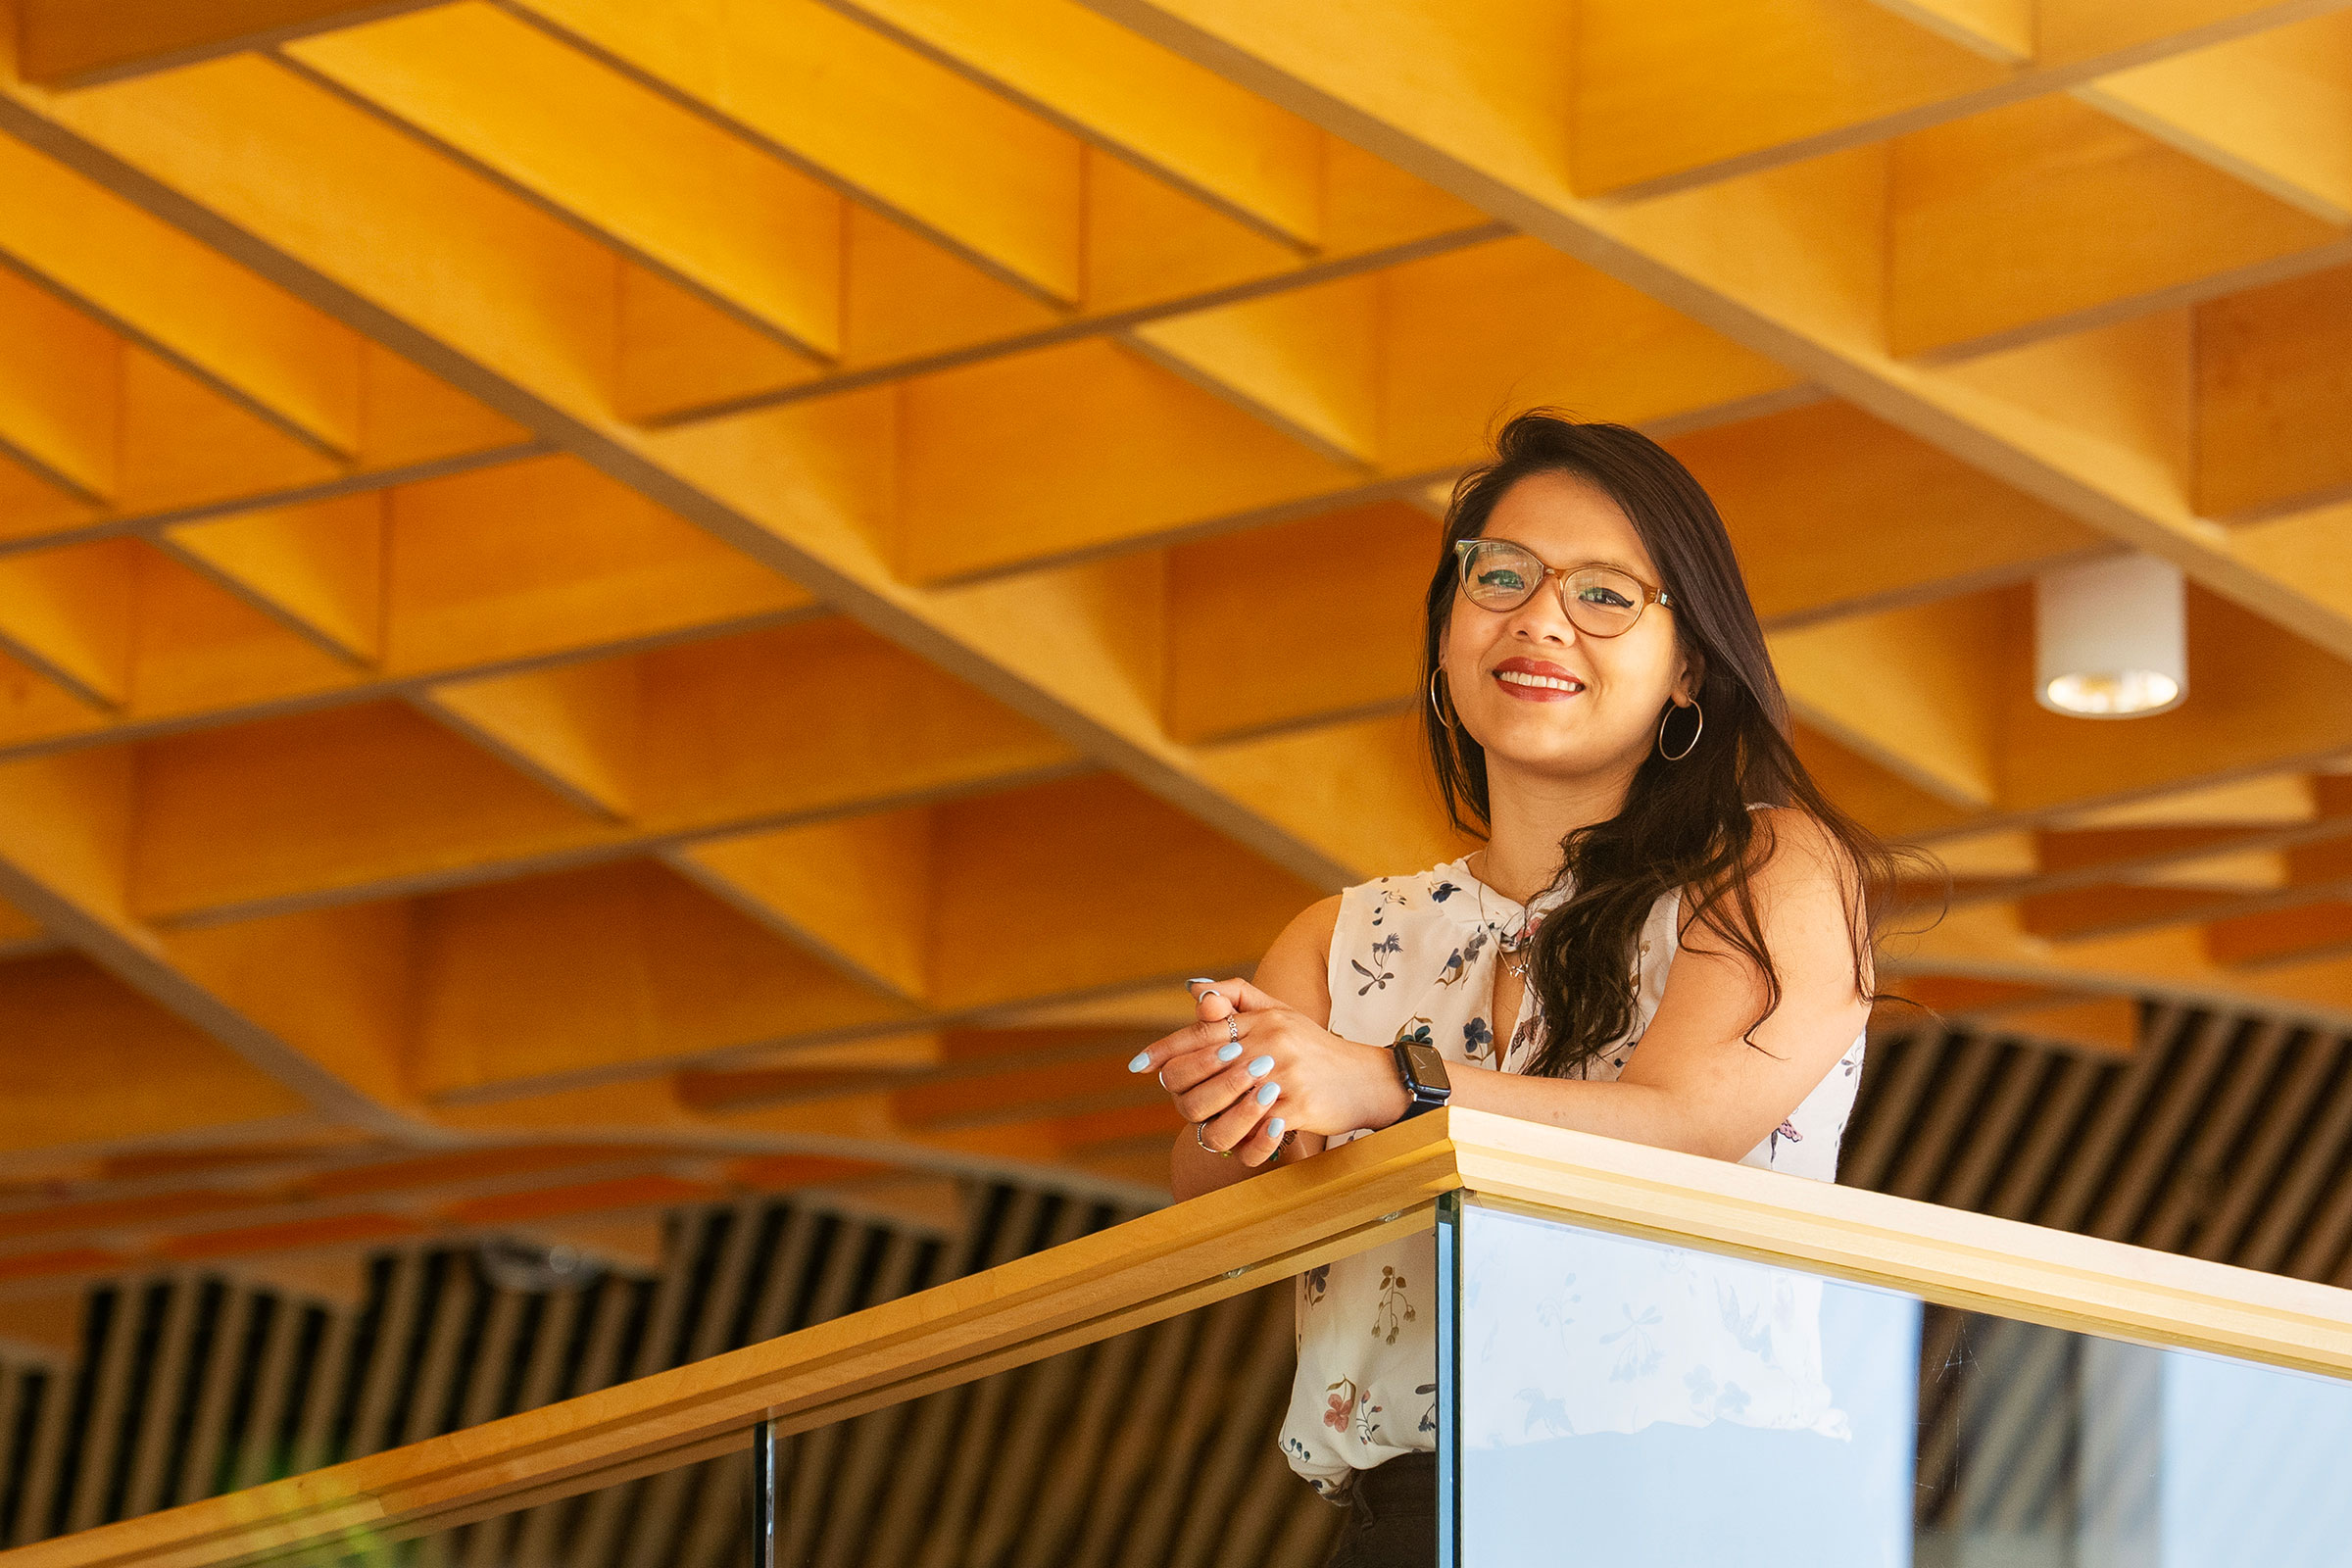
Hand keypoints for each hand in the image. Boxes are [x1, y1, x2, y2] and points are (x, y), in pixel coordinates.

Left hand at [1130, 978, 1407, 1163]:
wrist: (1367, 1078)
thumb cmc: (1316, 1048)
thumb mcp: (1280, 1013)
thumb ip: (1238, 998)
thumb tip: (1195, 991)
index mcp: (1260, 1022)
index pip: (1200, 1032)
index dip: (1165, 1050)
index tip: (1139, 1065)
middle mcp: (1268, 1045)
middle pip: (1199, 1071)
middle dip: (1182, 1089)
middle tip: (1182, 1097)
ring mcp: (1282, 1077)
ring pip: (1219, 1107)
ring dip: (1212, 1117)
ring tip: (1215, 1119)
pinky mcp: (1297, 1107)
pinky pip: (1253, 1131)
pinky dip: (1245, 1140)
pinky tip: (1245, 1137)